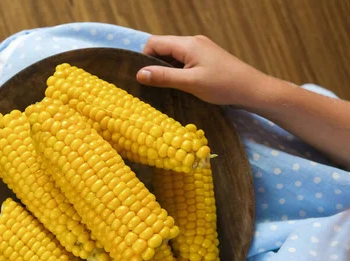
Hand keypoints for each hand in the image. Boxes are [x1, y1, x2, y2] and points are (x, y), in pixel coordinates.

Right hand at [137, 35, 268, 106]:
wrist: (251, 89)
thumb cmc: (222, 85)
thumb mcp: (190, 83)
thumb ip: (163, 77)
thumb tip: (139, 74)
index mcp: (188, 44)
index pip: (155, 43)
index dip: (145, 58)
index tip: (144, 78)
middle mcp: (192, 42)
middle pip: (163, 47)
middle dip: (155, 64)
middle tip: (154, 85)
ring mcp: (200, 49)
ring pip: (172, 55)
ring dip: (166, 69)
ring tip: (167, 87)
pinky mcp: (205, 58)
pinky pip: (183, 60)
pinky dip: (177, 71)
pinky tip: (181, 85)